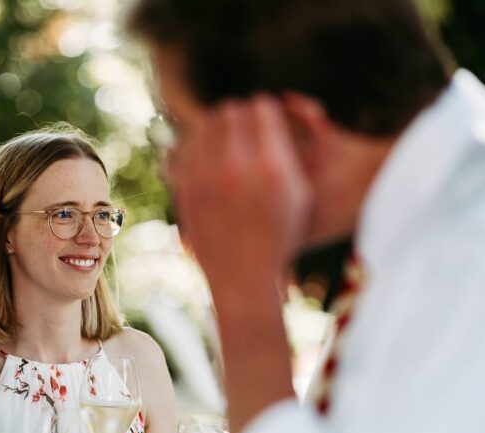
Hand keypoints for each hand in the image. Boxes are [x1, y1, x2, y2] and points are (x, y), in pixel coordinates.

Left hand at [167, 95, 310, 293]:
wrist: (243, 277)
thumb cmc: (281, 235)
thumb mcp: (299, 193)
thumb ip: (289, 148)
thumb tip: (275, 104)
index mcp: (271, 167)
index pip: (262, 108)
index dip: (265, 109)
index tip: (266, 116)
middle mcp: (237, 168)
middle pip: (231, 111)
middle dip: (239, 114)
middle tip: (246, 124)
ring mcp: (206, 178)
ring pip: (205, 125)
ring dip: (217, 126)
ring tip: (228, 138)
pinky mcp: (185, 189)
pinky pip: (187, 147)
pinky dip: (198, 146)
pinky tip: (209, 156)